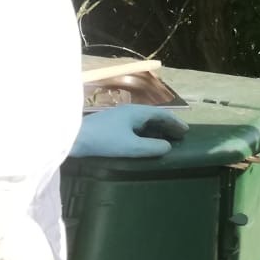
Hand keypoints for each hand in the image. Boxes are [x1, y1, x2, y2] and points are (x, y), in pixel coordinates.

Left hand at [70, 106, 187, 159]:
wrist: (73, 137)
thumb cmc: (103, 141)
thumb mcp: (130, 147)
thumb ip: (151, 148)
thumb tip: (167, 147)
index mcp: (137, 112)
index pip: (162, 114)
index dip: (176, 122)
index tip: (186, 131)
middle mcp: (129, 111)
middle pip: (153, 116)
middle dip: (167, 125)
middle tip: (178, 136)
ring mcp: (119, 117)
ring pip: (143, 121)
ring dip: (156, 129)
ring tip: (164, 139)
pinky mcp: (110, 125)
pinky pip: (134, 125)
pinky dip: (145, 132)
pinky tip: (142, 141)